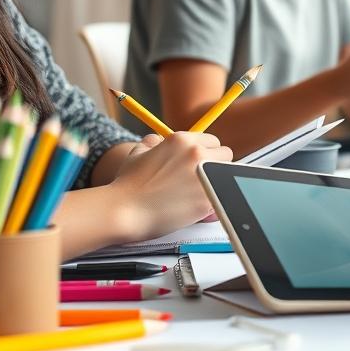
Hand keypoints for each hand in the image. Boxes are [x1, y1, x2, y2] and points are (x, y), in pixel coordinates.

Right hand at [109, 132, 232, 240]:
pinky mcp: (208, 199)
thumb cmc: (127, 184)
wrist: (123, 211)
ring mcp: (205, 176)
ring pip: (226, 174)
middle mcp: (197, 154)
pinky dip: (213, 202)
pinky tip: (198, 207)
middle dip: (215, 164)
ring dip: (217, 181)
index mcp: (182, 140)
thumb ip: (151, 143)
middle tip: (202, 177)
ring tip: (200, 192)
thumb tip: (157, 140)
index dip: (206, 152)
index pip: (212, 141)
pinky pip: (222, 196)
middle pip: (225, 154)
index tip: (199, 163)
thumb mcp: (137, 153)